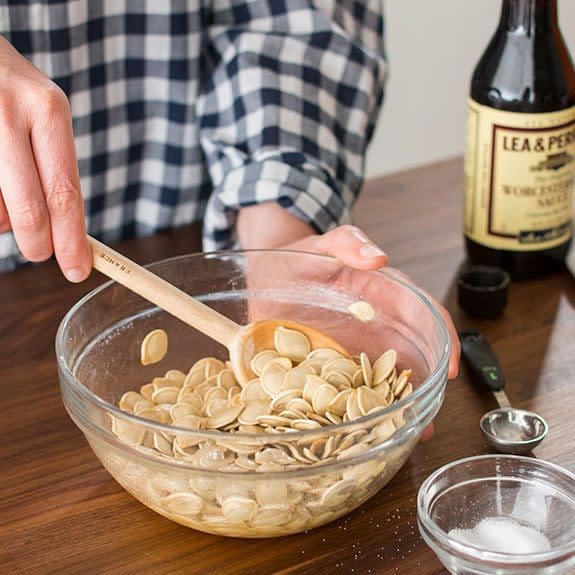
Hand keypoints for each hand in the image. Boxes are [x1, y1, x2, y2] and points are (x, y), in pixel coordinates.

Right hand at [0, 37, 90, 280]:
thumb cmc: (10, 91)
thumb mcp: (43, 114)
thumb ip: (52, 168)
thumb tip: (60, 234)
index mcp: (48, 111)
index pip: (65, 192)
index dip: (72, 239)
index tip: (78, 269)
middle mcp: (9, 114)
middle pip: (30, 210)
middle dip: (37, 244)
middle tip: (39, 252)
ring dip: (2, 217)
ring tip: (5, 187)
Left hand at [239, 212, 459, 441]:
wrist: (264, 273)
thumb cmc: (298, 256)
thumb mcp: (322, 243)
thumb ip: (348, 242)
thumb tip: (379, 256)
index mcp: (381, 294)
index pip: (422, 313)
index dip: (441, 339)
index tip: (449, 368)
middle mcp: (371, 324)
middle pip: (407, 354)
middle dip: (421, 385)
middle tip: (428, 418)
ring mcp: (350, 346)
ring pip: (380, 376)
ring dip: (393, 403)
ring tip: (400, 434)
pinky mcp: (326, 362)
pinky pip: (346, 385)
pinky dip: (356, 405)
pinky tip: (358, 427)